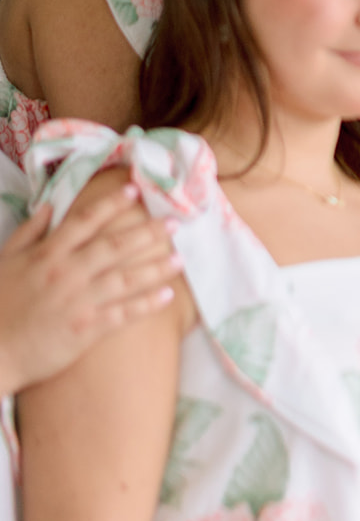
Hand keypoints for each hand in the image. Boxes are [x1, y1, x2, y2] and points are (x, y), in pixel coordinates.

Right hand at [0, 186, 178, 394]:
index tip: (134, 190)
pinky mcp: (85, 329)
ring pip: (125, 279)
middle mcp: (66, 273)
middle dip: (147, 232)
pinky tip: (167, 296)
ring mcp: (78, 301)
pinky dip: (146, 304)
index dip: (111, 204)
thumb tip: (48, 205)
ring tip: (180, 258)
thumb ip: (29, 232)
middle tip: (176, 222)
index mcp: (46, 254)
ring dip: (155, 267)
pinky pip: (122, 314)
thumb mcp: (4, 260)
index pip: (84, 221)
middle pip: (114, 246)